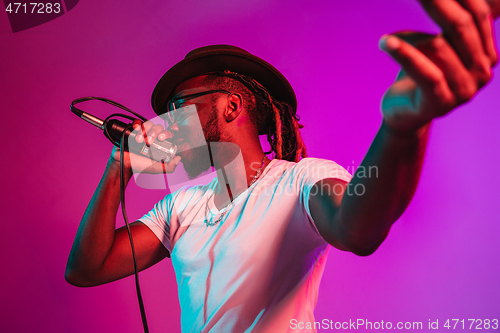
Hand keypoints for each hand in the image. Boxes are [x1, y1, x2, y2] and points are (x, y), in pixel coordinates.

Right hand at [110, 119, 180, 173]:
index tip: (161, 138)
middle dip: (154, 133)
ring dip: (145, 131)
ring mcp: (144, 133)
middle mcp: (153, 138)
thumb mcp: (155, 168)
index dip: (166, 133)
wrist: (123, 163)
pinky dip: (138, 125)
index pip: (168, 134)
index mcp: (160, 145)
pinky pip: (139, 123)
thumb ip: (169, 167)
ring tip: (139, 140)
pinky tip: (136, 132)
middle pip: (159, 127)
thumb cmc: (139, 166)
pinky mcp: (135, 131)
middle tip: (148, 141)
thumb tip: (179, 158)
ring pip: (150, 124)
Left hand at [380, 0, 497, 131]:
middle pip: (459, 26)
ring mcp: (464, 90)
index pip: (477, 13)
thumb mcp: (440, 43)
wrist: (403, 113)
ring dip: (408, 39)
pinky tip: (385, 42)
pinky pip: (424, 71)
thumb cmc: (421, 72)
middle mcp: (483, 72)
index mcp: (488, 54)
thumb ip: (456, 21)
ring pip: (437, 46)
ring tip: (389, 42)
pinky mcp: (440, 102)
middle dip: (436, 3)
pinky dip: (404, 54)